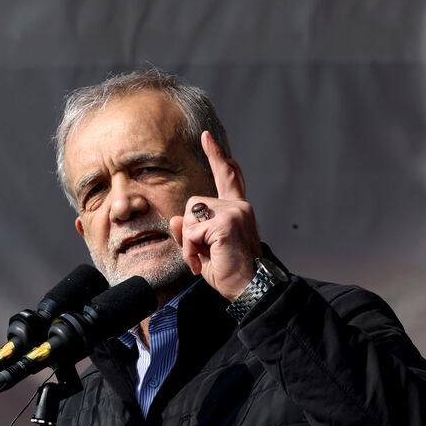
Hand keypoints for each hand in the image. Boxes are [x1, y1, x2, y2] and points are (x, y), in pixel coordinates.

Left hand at [169, 131, 260, 300]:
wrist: (249, 289)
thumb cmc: (230, 273)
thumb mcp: (204, 250)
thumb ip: (191, 232)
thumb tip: (175, 220)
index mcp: (237, 209)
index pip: (227, 176)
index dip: (216, 156)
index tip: (206, 137)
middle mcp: (239, 206)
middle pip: (193, 204)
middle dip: (190, 231)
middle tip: (203, 254)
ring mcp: (234, 211)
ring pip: (190, 216)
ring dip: (190, 242)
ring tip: (205, 257)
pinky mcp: (227, 222)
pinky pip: (192, 231)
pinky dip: (191, 250)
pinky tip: (204, 260)